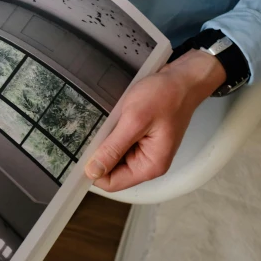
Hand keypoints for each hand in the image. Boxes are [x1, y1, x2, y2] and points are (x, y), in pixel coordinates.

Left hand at [85, 49, 226, 190]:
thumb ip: (114, 148)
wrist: (183, 78)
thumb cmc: (164, 96)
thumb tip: (93, 172)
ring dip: (105, 142)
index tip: (77, 154)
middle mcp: (148, 163)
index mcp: (149, 166)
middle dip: (99, 154)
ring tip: (101, 123)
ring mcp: (145, 150)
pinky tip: (109, 119)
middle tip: (87, 133)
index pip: (112, 183)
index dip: (93, 172)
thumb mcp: (134, 120)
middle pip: (112, 170)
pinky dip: (112, 133)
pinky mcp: (141, 137)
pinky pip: (120, 142)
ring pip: (114, 155)